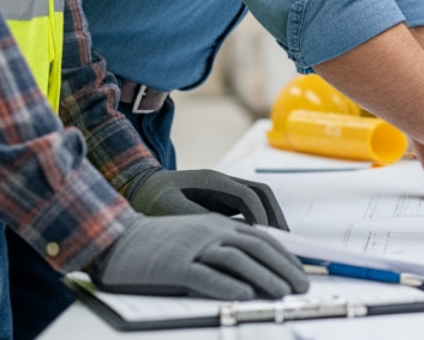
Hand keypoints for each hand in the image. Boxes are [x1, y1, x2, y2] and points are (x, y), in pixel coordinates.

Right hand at [90, 214, 308, 299]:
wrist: (115, 240)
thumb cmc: (159, 245)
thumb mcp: (197, 238)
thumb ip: (224, 248)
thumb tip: (256, 273)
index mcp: (218, 224)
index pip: (261, 239)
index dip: (284, 256)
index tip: (301, 272)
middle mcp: (210, 232)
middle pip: (256, 248)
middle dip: (283, 268)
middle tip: (302, 286)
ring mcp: (192, 247)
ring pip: (237, 260)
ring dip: (264, 277)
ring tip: (283, 293)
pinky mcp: (173, 266)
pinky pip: (204, 276)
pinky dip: (226, 286)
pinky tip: (244, 296)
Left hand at [122, 168, 288, 228]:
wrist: (139, 188)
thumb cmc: (151, 200)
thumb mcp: (169, 210)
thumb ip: (196, 219)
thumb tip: (223, 235)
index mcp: (213, 181)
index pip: (247, 195)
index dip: (260, 216)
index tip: (265, 239)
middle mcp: (224, 182)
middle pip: (262, 193)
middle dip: (274, 215)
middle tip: (283, 242)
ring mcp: (225, 190)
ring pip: (259, 200)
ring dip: (271, 219)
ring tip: (277, 243)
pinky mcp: (223, 201)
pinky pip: (249, 209)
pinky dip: (259, 223)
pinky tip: (259, 242)